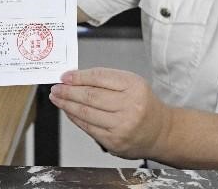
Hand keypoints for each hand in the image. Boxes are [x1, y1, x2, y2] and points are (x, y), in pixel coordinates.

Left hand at [49, 67, 171, 159]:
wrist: (160, 132)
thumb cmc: (143, 104)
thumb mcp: (131, 83)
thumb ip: (105, 80)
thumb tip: (75, 78)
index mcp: (134, 86)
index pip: (99, 77)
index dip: (78, 76)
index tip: (65, 76)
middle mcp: (130, 106)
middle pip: (90, 95)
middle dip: (68, 91)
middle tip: (56, 87)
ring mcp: (122, 126)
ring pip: (86, 112)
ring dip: (67, 104)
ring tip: (57, 98)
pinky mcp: (114, 142)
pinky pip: (88, 128)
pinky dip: (74, 118)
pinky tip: (68, 111)